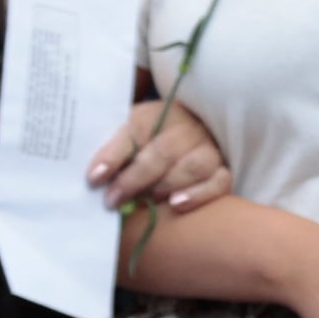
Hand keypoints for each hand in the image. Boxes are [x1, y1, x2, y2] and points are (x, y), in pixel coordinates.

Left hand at [85, 98, 229, 217]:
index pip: (135, 131)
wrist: (182, 142)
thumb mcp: (126, 136)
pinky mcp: (225, 169)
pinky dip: (198, 194)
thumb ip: (113, 151)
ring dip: (166, 186)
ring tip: (146, 201)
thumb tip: (95, 177)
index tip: (94, 179)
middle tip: (114, 200)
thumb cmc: (147, 143)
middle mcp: (188, 127)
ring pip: (195, 166)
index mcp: (158, 113)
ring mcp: (211, 148)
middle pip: (165, 152)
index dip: (114, 155)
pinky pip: (220, 182)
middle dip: (136, 179)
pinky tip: (176, 204)